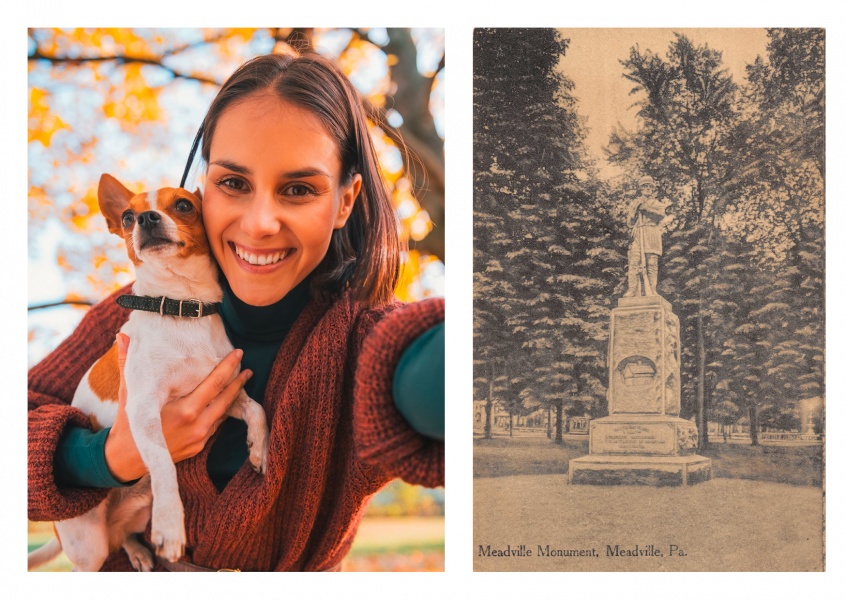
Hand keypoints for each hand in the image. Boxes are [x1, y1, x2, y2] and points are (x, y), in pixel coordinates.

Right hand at [104, 333, 251, 482]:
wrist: (126, 461)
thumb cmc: (128, 424)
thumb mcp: (129, 393)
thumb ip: (129, 364)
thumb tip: (122, 336)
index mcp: (184, 411)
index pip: (214, 384)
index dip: (228, 367)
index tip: (238, 353)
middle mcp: (197, 425)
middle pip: (226, 399)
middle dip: (238, 381)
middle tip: (246, 365)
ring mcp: (200, 438)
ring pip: (223, 413)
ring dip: (233, 396)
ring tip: (241, 380)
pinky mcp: (199, 447)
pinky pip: (216, 425)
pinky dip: (222, 411)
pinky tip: (225, 400)